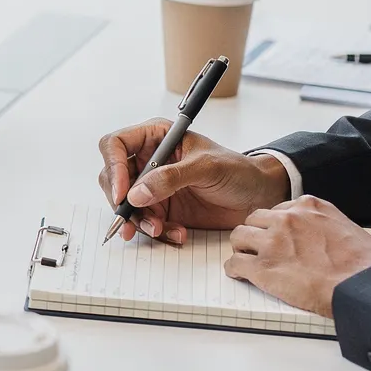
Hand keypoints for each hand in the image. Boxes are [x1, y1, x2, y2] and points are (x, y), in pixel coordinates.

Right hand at [96, 119, 290, 242]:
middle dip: (122, 202)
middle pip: (113, 178)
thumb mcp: (206, 167)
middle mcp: (148, 160)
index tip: (122, 193)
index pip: (116, 144)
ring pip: (126, 205)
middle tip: (132, 221)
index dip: (114, 166)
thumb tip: (136, 193)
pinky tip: (176, 233)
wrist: (258, 197)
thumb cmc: (237, 170)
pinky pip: (144, 222)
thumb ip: (171, 177)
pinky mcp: (161, 209)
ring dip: (139, 221)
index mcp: (155, 137)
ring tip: (160, 230)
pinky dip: (156, 232)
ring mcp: (152, 186)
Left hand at [225, 196, 370, 315]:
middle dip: (255, 234)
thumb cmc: (365, 265)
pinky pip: (235, 263)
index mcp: (308, 207)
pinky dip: (235, 270)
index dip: (275, 225)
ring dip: (242, 249)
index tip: (276, 236)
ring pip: (238, 237)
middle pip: (254, 220)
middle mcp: (287, 219)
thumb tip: (318, 236)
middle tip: (259, 248)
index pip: (278, 210)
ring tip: (248, 260)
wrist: (365, 287)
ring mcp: (273, 242)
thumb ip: (323, 225)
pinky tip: (240, 274)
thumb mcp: (346, 228)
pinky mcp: (263, 268)